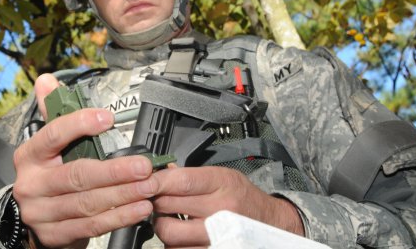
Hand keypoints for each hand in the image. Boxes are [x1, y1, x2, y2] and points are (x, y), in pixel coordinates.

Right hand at [12, 73, 157, 247]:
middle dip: (114, 171)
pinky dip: (118, 217)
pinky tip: (139, 209)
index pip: (52, 135)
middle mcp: (32, 185)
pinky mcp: (55, 235)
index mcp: (29, 156)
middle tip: (143, 166)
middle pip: (76, 175)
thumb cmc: (45, 174)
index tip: (107, 118)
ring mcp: (41, 213)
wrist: (27, 219)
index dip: (79, 125)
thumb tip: (47, 80)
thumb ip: (52, 112)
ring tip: (148, 187)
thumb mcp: (45, 145)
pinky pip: (91, 226)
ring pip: (87, 203)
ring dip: (123, 195)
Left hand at [151, 165, 303, 248]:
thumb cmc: (244, 199)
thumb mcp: (223, 177)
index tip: (144, 182)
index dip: (156, 182)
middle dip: (155, 203)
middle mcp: (221, 210)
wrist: (270, 223)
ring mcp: (217, 235)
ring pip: (169, 233)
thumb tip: (160, 174)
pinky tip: (181, 236)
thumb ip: (192, 176)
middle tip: (156, 200)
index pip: (180, 181)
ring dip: (162, 226)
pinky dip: (173, 244)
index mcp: (222, 184)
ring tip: (169, 219)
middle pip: (168, 206)